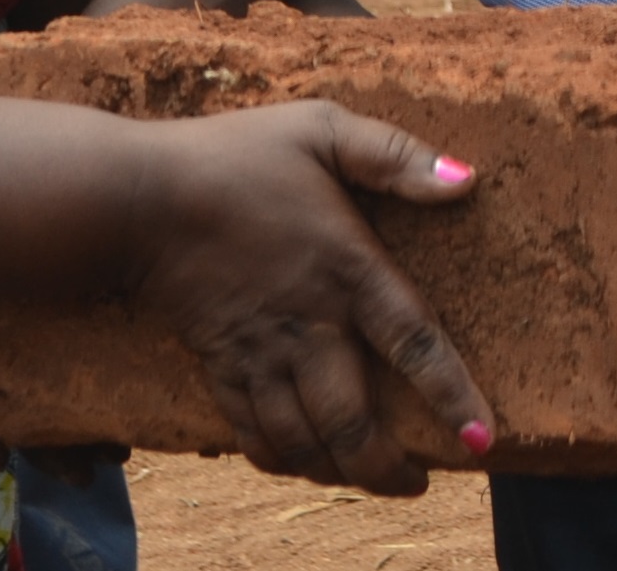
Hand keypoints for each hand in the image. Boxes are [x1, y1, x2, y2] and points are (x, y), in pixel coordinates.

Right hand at [125, 104, 490, 493]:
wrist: (135, 198)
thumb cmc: (233, 156)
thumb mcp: (321, 129)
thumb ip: (394, 155)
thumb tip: (467, 179)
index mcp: (348, 269)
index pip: (414, 343)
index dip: (451, 395)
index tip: (481, 441)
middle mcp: (308, 324)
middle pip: (352, 422)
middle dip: (387, 469)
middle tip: (418, 487)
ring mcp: (259, 351)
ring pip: (302, 441)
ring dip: (337, 471)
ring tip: (368, 481)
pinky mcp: (219, 364)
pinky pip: (252, 432)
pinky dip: (281, 457)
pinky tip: (302, 461)